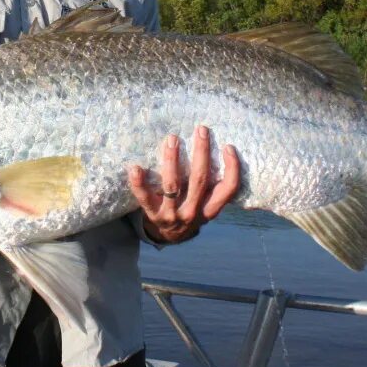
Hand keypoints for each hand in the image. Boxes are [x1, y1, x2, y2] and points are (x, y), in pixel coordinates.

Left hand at [128, 125, 240, 243]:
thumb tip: (218, 149)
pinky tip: (135, 168)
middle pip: (200, 180)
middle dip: (201, 153)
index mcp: (210, 208)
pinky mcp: (153, 215)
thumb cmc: (189, 210)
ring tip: (172, 139)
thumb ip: (211, 186)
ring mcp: (172, 214)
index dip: (232, 168)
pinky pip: (145, 197)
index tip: (228, 146)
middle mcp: (193, 212)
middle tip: (201, 130)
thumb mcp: (205, 205)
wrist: (168, 237)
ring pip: (173, 185)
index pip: (228, 189)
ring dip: (172, 160)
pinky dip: (139, 183)